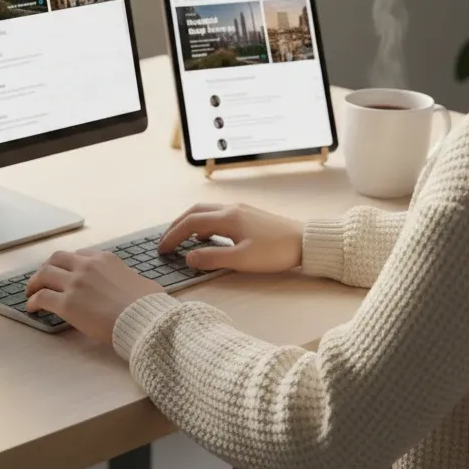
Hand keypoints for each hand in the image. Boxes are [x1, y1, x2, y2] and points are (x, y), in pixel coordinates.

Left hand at [26, 250, 162, 345]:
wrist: (143, 320)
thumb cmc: (148, 305)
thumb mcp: (142, 282)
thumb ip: (130, 280)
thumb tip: (135, 286)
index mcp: (105, 259)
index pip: (79, 255)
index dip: (69, 264)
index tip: (66, 272)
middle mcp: (86, 266)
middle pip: (57, 259)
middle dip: (47, 268)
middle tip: (42, 279)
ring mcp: (75, 284)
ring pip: (44, 274)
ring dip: (34, 282)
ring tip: (30, 292)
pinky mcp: (67, 304)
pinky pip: (42, 297)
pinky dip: (33, 301)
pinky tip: (32, 308)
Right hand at [158, 203, 304, 273]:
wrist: (307, 241)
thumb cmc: (277, 251)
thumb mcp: (242, 260)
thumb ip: (212, 258)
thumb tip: (188, 257)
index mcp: (227, 218)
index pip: (190, 223)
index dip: (173, 236)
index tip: (162, 249)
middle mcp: (231, 208)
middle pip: (194, 212)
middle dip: (176, 226)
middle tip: (165, 242)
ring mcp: (241, 210)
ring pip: (206, 211)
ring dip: (190, 223)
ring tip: (181, 239)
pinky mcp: (249, 215)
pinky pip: (218, 215)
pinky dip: (204, 224)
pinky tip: (206, 237)